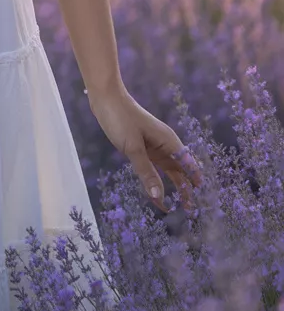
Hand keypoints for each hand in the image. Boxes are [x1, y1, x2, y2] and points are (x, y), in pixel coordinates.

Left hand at [86, 84, 202, 213]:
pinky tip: (157, 192)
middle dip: (188, 189)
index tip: (205, 201)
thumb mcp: (133, 147)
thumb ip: (146, 172)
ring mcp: (154, 146)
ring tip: (180, 206)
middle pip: (182, 170)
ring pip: (170, 170)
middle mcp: (165, 145)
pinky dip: (159, 180)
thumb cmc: (121, 118)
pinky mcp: (143, 147)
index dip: (198, 182)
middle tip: (192, 211)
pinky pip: (155, 167)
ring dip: (175, 187)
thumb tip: (158, 198)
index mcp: (169, 142)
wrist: (105, 98)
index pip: (190, 166)